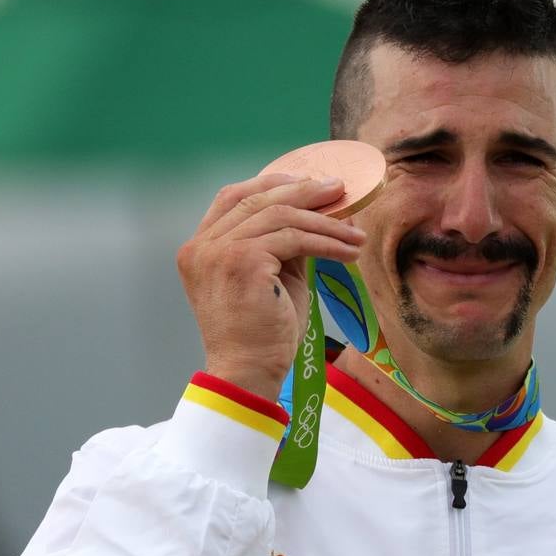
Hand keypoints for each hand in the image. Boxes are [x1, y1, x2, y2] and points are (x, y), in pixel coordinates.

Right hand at [176, 173, 366, 401]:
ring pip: (281, 217)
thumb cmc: (262, 334)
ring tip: (355, 234)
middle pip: (258, 200)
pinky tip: (349, 252)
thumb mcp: (272, 277)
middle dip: (304, 193)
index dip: (272, 184)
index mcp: (199, 247)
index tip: (308, 184)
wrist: (249, 372)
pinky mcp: (242, 261)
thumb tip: (319, 214)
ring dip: (325, 223)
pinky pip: (294, 239)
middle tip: (339, 191)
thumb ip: (282, 243)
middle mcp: (202, 246)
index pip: (232, 197)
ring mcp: (218, 252)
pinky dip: (327, 242)